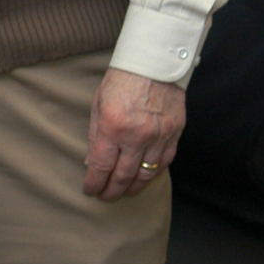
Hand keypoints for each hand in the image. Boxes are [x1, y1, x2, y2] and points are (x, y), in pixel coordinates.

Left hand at [83, 68, 184, 201]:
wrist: (154, 65)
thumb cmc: (121, 82)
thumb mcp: (98, 105)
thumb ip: (96, 135)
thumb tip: (92, 163)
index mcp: (113, 126)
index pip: (101, 166)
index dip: (94, 183)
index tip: (89, 190)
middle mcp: (137, 136)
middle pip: (123, 176)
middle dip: (112, 191)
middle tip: (105, 198)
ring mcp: (159, 137)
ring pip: (145, 174)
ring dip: (132, 188)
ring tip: (123, 193)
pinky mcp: (174, 135)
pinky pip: (163, 163)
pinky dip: (152, 174)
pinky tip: (143, 179)